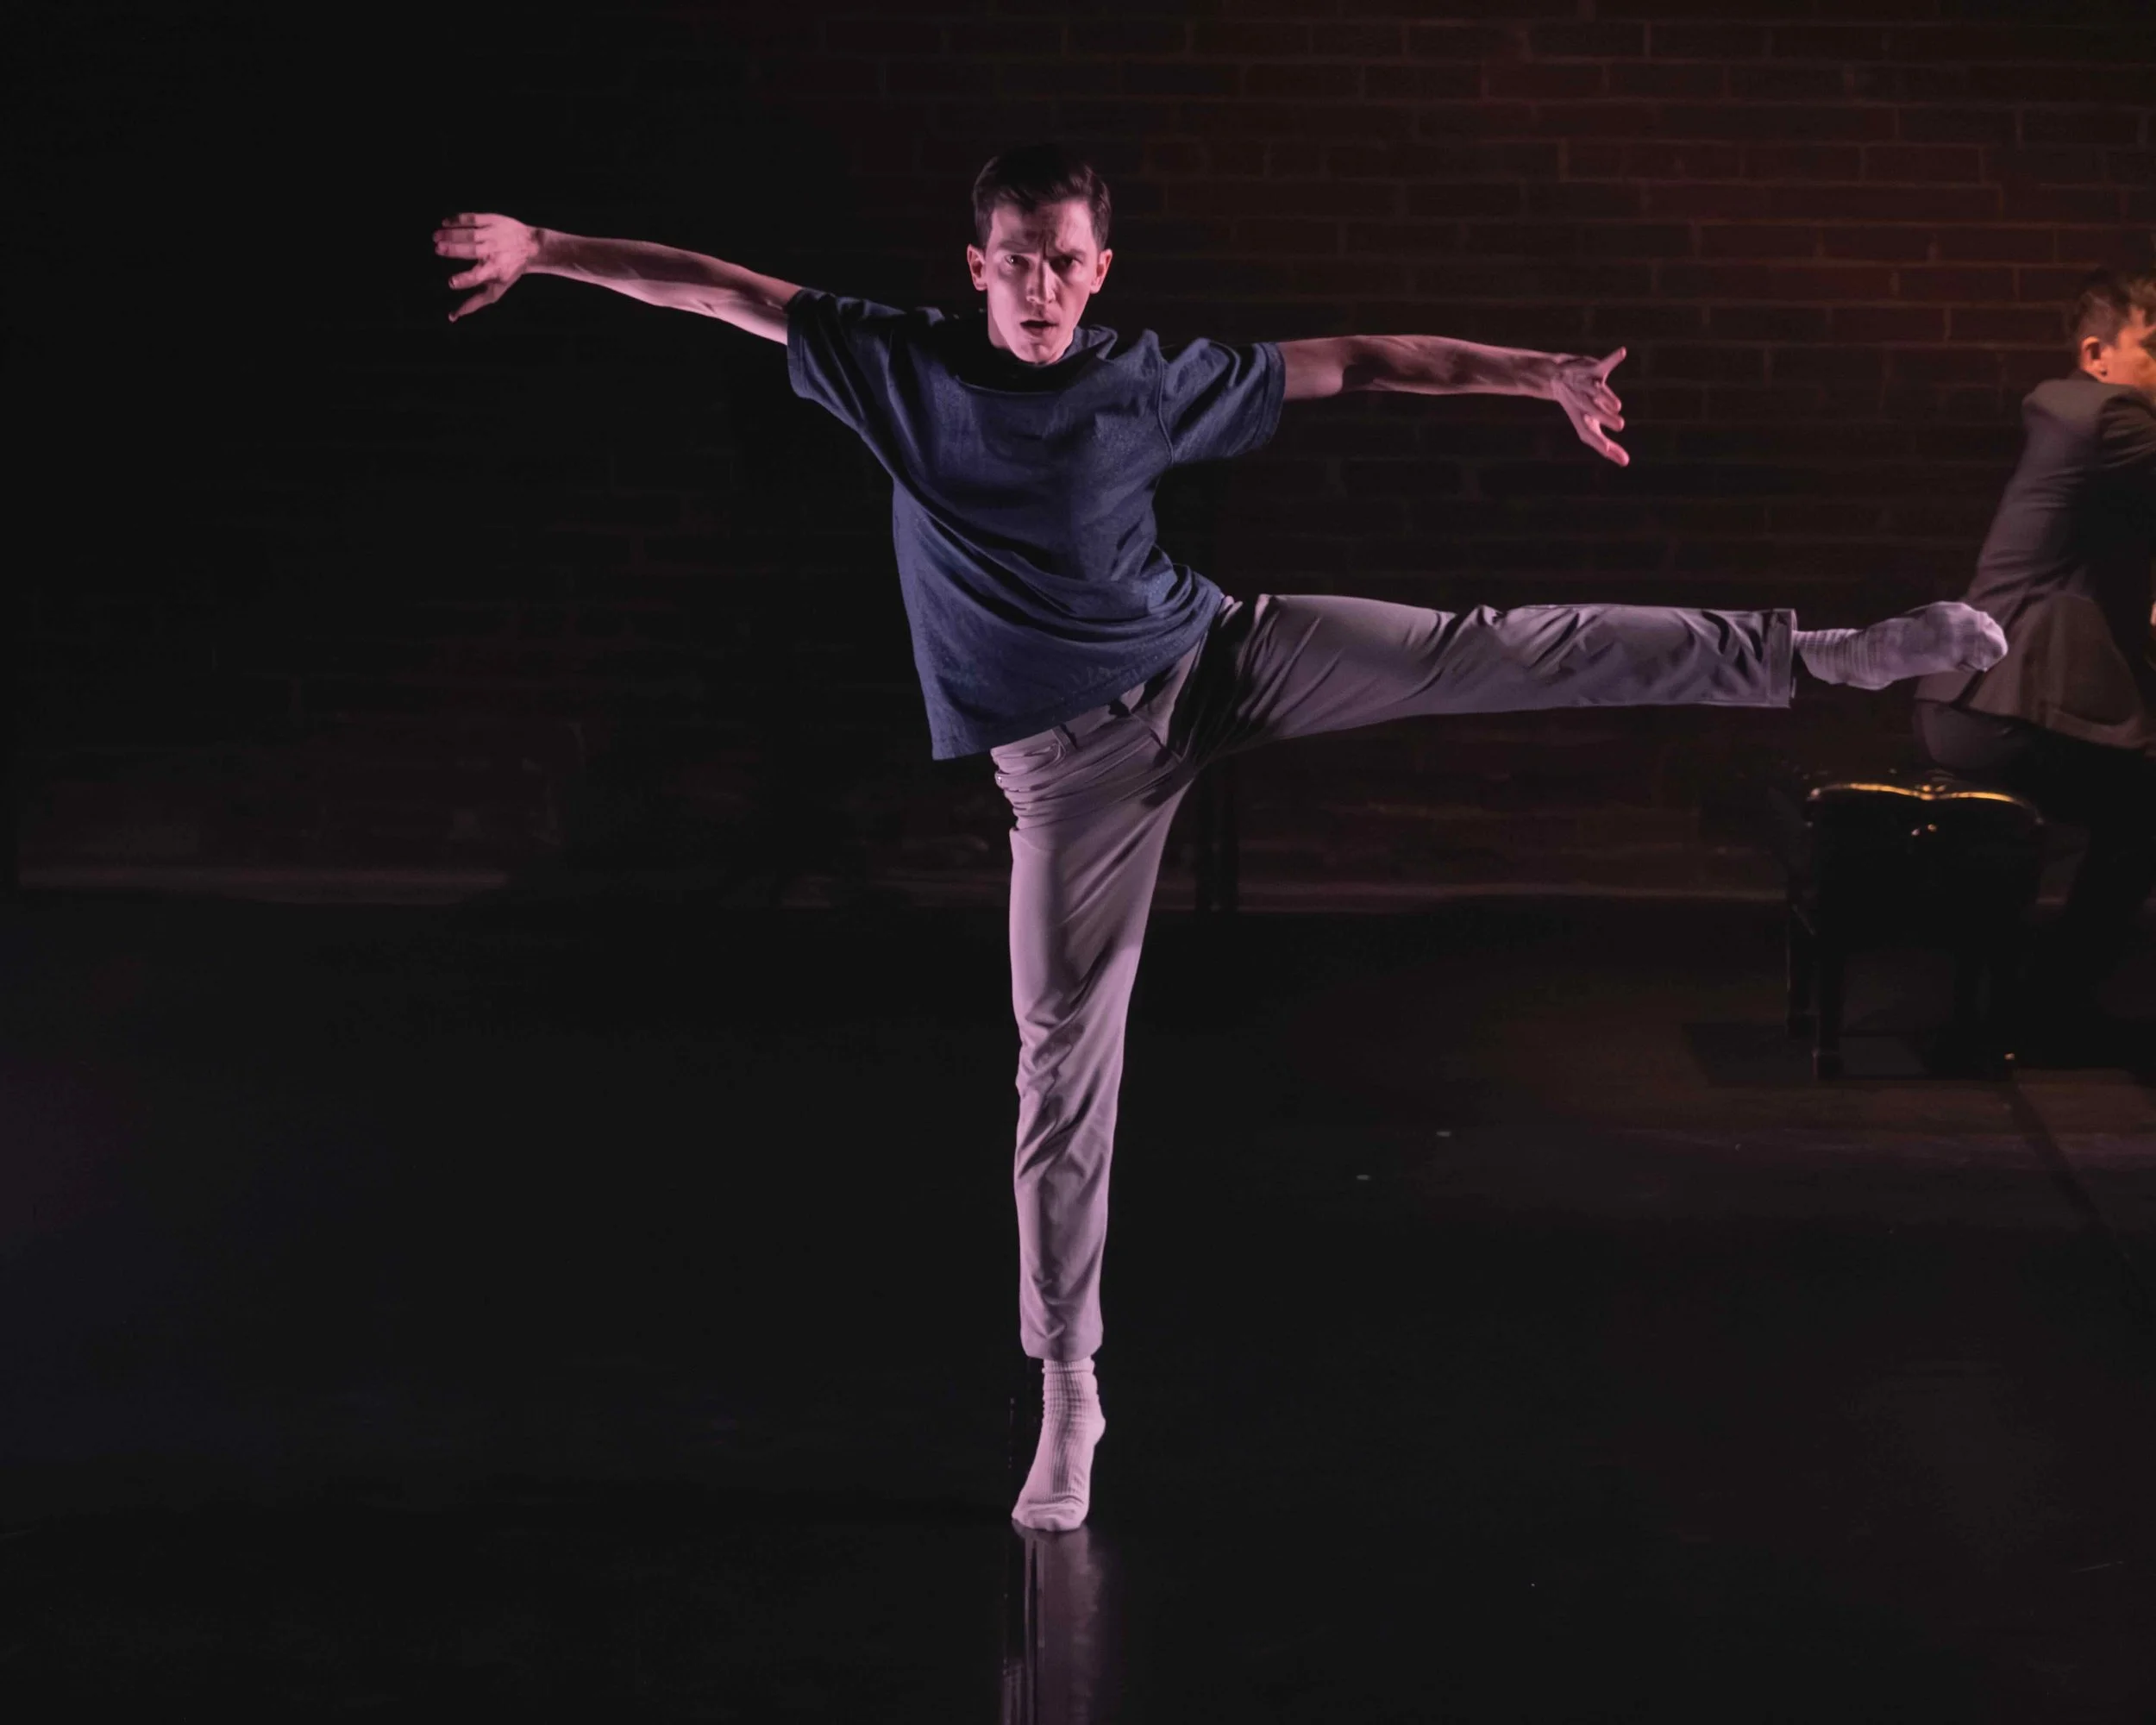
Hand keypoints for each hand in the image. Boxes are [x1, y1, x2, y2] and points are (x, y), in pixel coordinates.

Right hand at [434, 213, 540, 321]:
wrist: (531, 247)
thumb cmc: (508, 271)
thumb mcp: (496, 289)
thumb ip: (474, 302)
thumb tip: (452, 317)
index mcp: (495, 271)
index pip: (478, 276)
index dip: (465, 280)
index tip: (451, 282)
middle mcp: (494, 252)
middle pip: (472, 250)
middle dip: (453, 249)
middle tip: (437, 249)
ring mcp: (493, 235)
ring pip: (470, 233)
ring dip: (451, 233)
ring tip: (436, 236)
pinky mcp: (492, 220)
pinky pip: (472, 218)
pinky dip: (457, 219)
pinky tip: (445, 222)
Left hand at [1553, 347, 1627, 465]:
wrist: (1556, 379)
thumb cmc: (1578, 409)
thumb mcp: (1589, 428)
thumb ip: (1607, 447)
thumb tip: (1625, 464)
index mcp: (1581, 419)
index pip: (1589, 434)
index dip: (1599, 443)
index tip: (1611, 450)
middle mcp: (1582, 403)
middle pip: (1592, 410)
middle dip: (1604, 416)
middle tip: (1620, 426)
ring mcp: (1586, 385)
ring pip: (1596, 390)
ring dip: (1606, 397)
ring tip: (1617, 406)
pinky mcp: (1592, 370)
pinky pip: (1604, 364)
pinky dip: (1613, 359)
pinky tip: (1622, 352)